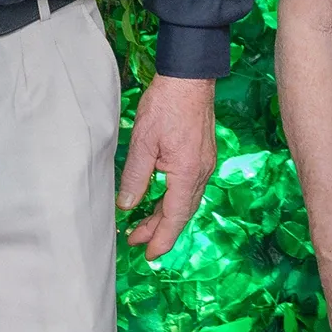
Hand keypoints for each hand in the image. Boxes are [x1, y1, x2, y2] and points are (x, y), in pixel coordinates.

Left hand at [118, 75, 217, 259]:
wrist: (189, 77)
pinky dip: (173, 199)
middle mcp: (201, 172)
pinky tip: (160, 199)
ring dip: (165, 215)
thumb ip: (135, 177)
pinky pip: (189, 187)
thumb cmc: (165, 104)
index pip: (174, 217)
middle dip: (159, 230)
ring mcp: (204, 164)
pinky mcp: (202, 155)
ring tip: (143, 224)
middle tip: (135, 240)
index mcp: (187, 173)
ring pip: (186, 200)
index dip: (161, 238)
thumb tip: (126, 205)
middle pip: (181, 212)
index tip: (148, 254)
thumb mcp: (142, 142)